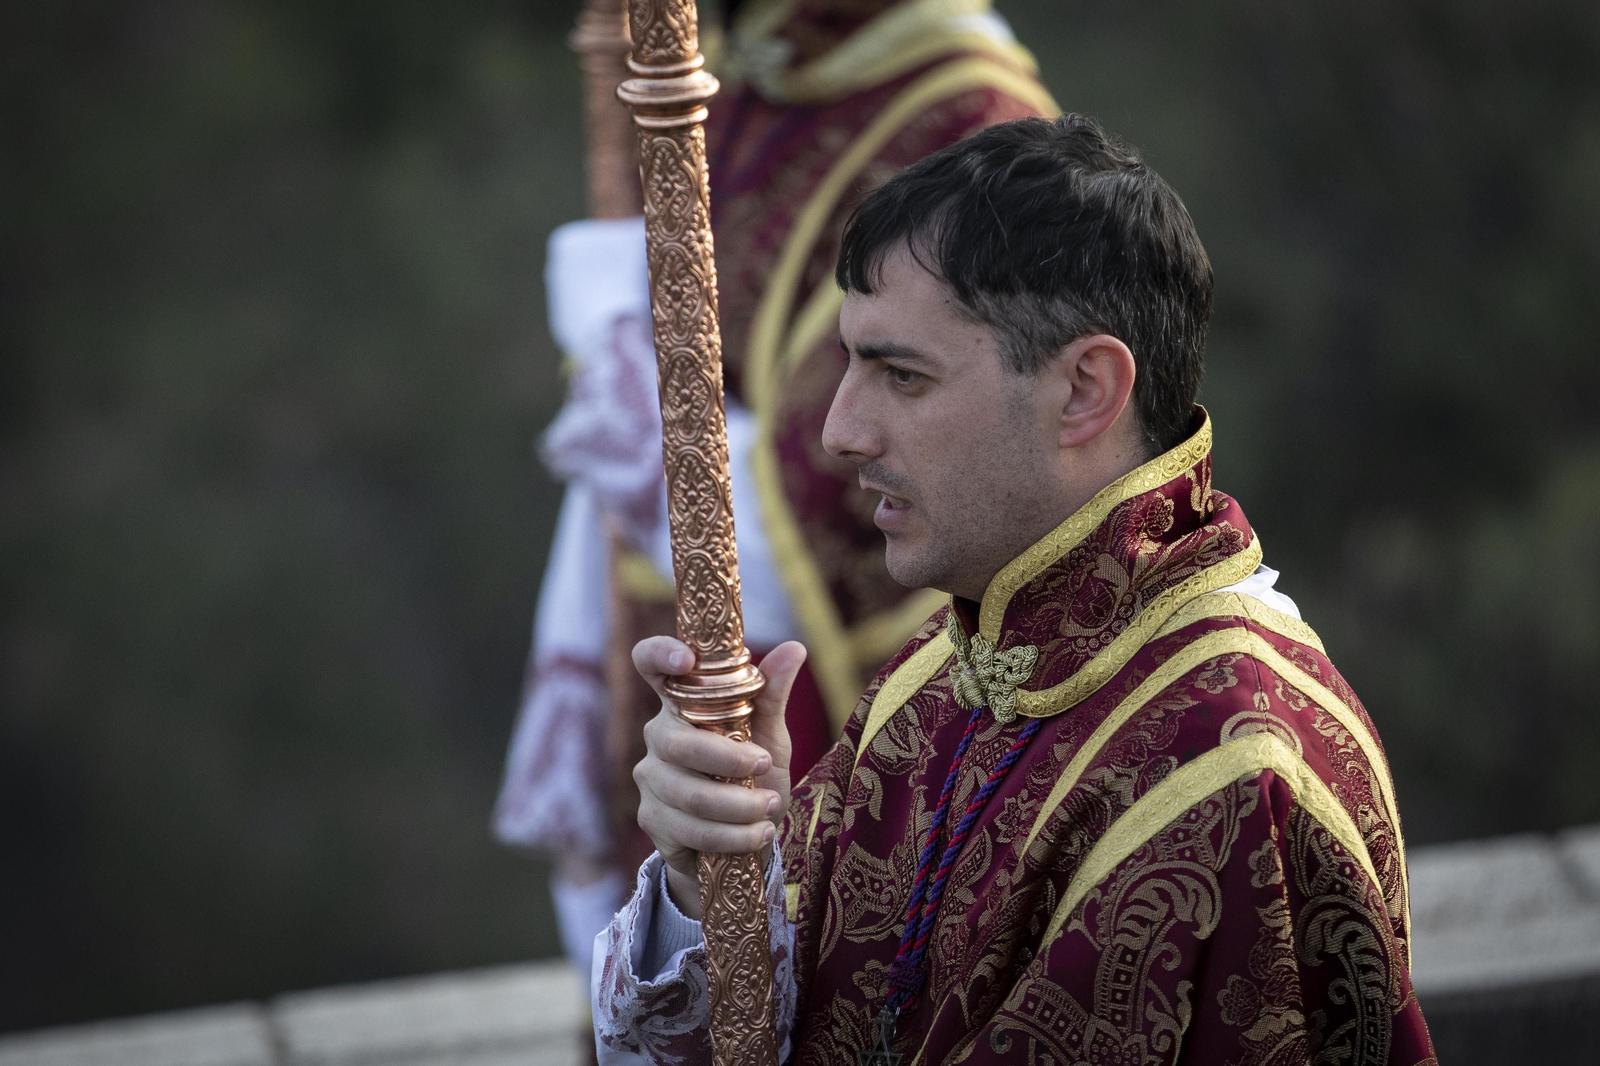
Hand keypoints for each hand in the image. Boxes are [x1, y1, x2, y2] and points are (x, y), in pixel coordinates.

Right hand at [631, 637, 806, 919]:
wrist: (741, 841)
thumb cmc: (752, 775)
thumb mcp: (769, 735)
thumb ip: (773, 694)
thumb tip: (794, 648)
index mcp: (681, 703)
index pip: (651, 664)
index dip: (660, 655)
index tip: (686, 660)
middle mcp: (658, 736)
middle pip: (681, 744)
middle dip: (730, 760)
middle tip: (766, 767)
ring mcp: (651, 779)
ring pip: (690, 795)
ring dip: (740, 806)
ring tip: (771, 808)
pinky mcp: (652, 820)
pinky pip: (691, 830)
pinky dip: (733, 835)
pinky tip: (758, 833)